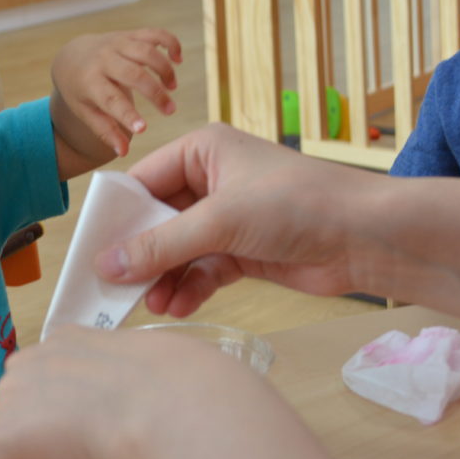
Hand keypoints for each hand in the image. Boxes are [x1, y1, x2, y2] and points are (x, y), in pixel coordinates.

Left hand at [0, 326, 431, 458]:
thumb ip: (120, 389)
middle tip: (104, 455)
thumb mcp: (149, 377)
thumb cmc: (184, 394)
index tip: (112, 431)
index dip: (78, 424)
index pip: (54, 393)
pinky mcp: (2, 444)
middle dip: (56, 449)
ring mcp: (10, 401)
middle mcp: (29, 361)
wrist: (177, 412)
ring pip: (16, 458)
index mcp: (67, 340)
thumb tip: (131, 418)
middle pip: (27, 423)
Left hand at [51, 29, 181, 156]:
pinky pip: (154, 34)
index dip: (127, 114)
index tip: (143, 128)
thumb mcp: (86, 112)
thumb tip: (123, 153)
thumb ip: (105, 131)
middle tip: (170, 110)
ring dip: (164, 70)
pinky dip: (170, 43)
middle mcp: (104, 60)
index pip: (110, 99)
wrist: (71, 56)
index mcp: (90, 82)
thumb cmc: (81, 90)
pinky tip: (178, 59)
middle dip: (155, 93)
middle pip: (133, 74)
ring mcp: (117, 44)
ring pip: (147, 51)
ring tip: (172, 87)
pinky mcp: (129, 35)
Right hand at [95, 123, 373, 315]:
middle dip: (139, 255)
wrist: (367, 238)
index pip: (142, 182)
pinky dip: (188, 288)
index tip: (92, 252)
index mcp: (202, 151)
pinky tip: (177, 307)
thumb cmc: (298, 205)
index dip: (117, 218)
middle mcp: (211, 180)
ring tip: (149, 306)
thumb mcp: (221, 221)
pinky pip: (201, 270)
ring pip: (177, 250)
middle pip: (156, 220)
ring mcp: (227, 217)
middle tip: (112, 288)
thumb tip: (107, 265)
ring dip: (162, 278)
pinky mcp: (243, 251)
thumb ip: (161, 245)